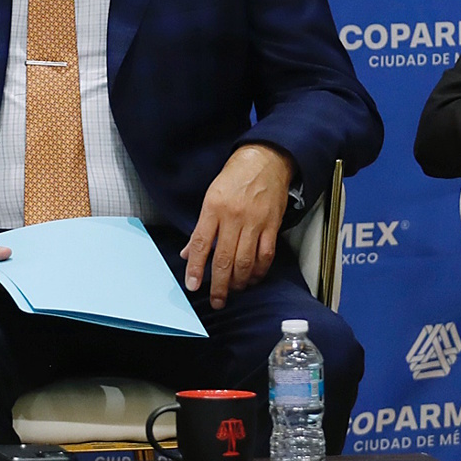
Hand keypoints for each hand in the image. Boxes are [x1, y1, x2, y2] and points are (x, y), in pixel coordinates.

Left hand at [182, 143, 294, 310]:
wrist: (266, 161)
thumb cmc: (236, 177)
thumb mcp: (211, 196)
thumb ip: (201, 228)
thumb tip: (188, 253)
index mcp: (214, 208)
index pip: (200, 243)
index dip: (196, 267)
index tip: (193, 285)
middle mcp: (234, 217)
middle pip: (224, 259)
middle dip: (218, 284)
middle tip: (216, 300)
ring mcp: (255, 222)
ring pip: (245, 261)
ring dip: (238, 282)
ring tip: (232, 290)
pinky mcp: (272, 226)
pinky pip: (265, 255)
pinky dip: (258, 271)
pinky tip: (252, 278)